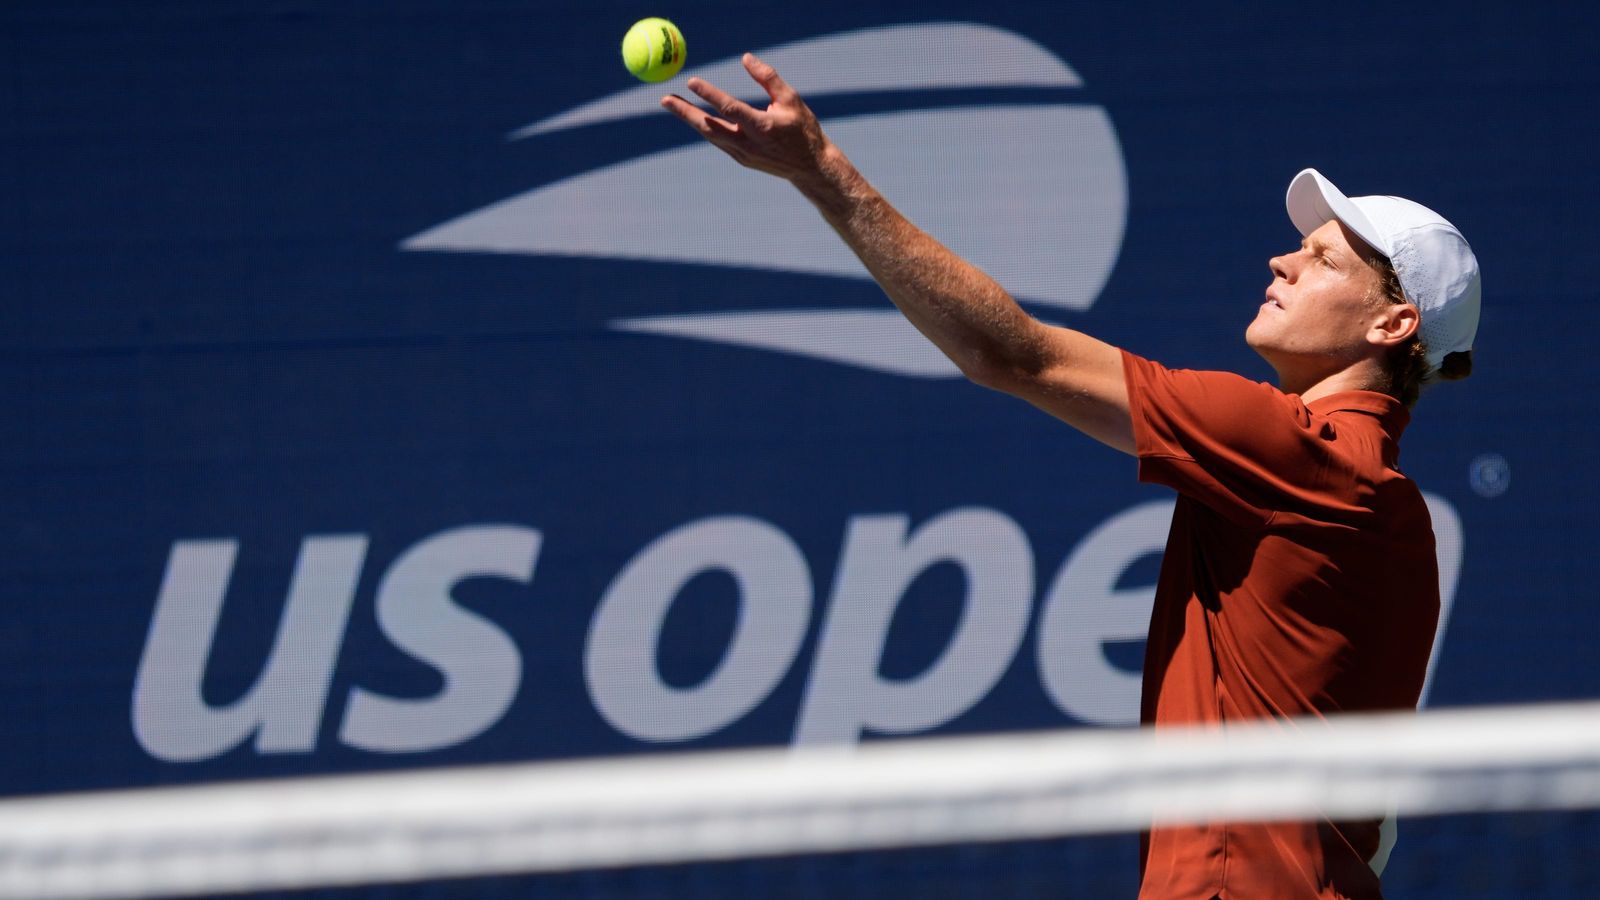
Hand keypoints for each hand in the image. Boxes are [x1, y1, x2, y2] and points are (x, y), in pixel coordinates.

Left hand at [661, 53, 831, 183]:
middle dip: (685, 112)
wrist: (810, 167)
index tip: (691, 81)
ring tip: (670, 103)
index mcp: (763, 127)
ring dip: (689, 119)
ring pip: (709, 134)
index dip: (709, 95)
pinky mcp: (740, 159)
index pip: (730, 109)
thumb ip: (768, 78)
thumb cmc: (803, 129)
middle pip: (709, 127)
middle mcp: (749, 143)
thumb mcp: (791, 99)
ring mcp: (742, 154)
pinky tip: (692, 115)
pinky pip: (717, 140)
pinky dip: (703, 127)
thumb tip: (745, 58)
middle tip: (664, 98)